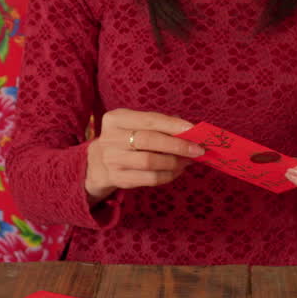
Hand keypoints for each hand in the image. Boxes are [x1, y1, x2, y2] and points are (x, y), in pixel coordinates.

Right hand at [84, 109, 202, 203]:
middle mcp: (110, 138)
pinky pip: (150, 179)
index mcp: (115, 119)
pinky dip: (169, 175)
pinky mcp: (118, 178)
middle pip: (149, 141)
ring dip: (175, 162)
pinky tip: (177, 170)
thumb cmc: (127, 138)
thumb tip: (190, 130)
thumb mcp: (136, 125)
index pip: (148, 119)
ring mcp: (112, 160)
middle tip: (197, 149)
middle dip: (177, 145)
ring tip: (188, 160)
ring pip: (150, 162)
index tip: (193, 129)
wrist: (99, 162)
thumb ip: (160, 125)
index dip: (172, 124)